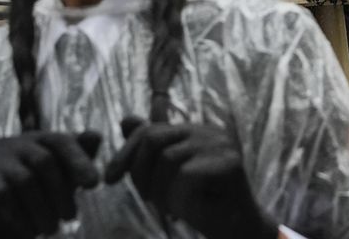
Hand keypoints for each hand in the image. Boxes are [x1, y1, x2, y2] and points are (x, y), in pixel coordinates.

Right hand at [0, 131, 101, 238]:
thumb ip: (76, 162)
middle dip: (62, 193)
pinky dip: (21, 217)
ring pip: (24, 180)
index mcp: (32, 141)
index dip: (78, 160)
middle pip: (43, 160)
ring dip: (43, 210)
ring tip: (50, 229)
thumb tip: (96, 135)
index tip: (94, 184)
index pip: (59, 140)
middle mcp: (8, 144)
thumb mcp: (59, 186)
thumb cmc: (28, 206)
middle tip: (70, 218)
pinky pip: (3, 195)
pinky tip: (28, 231)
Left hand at [105, 117, 276, 238]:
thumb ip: (149, 152)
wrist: (238, 231)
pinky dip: (179, 198)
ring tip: (170, 209)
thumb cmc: (202, 205)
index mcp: (190, 131)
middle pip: (153, 138)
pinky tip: (185, 211)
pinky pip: (188, 176)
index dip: (125, 154)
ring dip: (161, 191)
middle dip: (139, 171)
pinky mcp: (230, 162)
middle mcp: (205, 130)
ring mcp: (219, 143)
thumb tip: (125, 121)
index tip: (110, 179)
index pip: (147, 130)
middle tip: (147, 199)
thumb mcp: (166, 178)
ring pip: (169, 159)